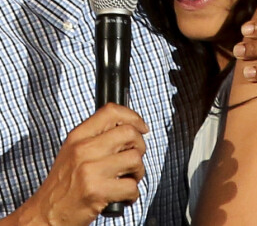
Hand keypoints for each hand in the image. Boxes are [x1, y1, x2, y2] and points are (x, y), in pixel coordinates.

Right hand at [8, 104, 148, 225]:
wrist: (44, 216)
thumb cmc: (63, 185)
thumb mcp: (73, 151)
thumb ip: (96, 137)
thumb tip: (129, 127)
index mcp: (78, 137)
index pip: (111, 112)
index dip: (133, 117)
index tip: (141, 127)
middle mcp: (83, 150)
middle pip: (129, 133)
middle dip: (140, 146)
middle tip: (134, 158)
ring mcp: (90, 170)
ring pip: (135, 158)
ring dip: (138, 172)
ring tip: (128, 178)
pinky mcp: (96, 191)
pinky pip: (131, 186)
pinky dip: (133, 194)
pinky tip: (123, 196)